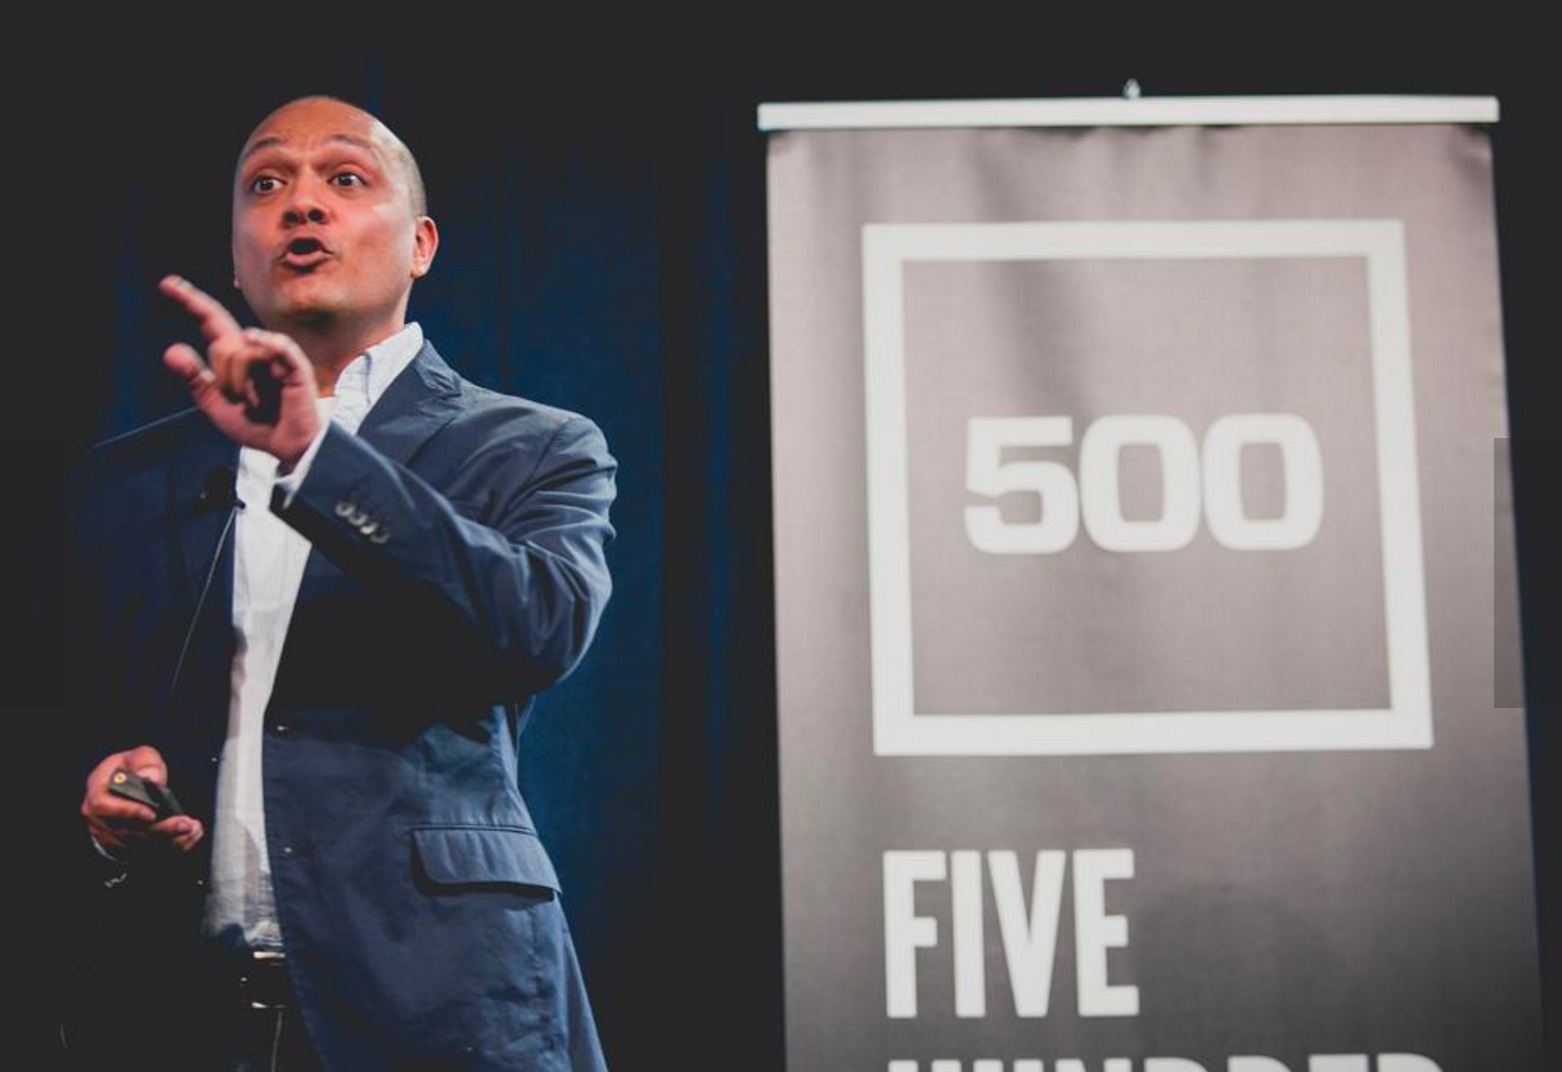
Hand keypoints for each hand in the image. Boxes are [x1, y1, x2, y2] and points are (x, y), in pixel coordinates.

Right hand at [81, 746, 203, 854]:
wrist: (131, 785)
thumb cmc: (133, 769)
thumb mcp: (140, 756)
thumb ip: (146, 763)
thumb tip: (151, 778)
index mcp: (97, 790)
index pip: (102, 805)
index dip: (126, 811)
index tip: (151, 813)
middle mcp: (98, 816)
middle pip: (125, 831)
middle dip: (159, 830)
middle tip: (184, 824)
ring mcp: (109, 834)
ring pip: (138, 845)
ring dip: (169, 840)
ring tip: (192, 829)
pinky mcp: (124, 847)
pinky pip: (147, 852)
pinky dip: (171, 847)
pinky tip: (189, 838)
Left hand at [159, 275, 320, 471]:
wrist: (288, 447)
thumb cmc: (258, 426)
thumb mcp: (216, 406)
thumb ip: (194, 379)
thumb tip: (172, 349)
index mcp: (235, 356)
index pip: (211, 321)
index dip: (191, 302)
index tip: (168, 284)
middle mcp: (254, 350)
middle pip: (223, 345)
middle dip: (223, 378)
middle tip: (241, 402)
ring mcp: (275, 356)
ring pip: (243, 353)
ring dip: (242, 385)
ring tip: (257, 404)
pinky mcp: (295, 366)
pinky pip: (278, 346)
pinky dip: (267, 342)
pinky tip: (254, 338)